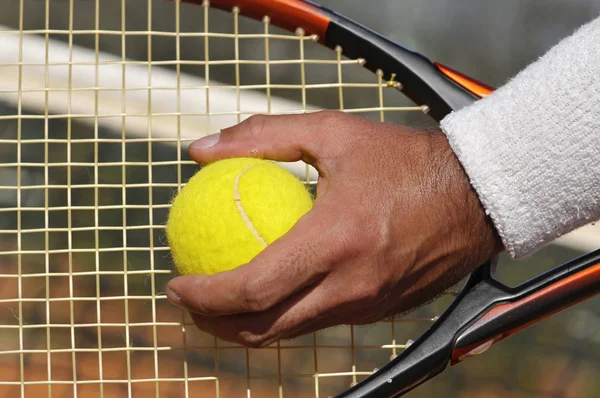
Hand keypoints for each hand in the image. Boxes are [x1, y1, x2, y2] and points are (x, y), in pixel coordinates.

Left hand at [165, 111, 502, 346]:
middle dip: (214, 325)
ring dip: (247, 325)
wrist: (475, 194)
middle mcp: (352, 285)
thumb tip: (201, 150)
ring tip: (222, 300)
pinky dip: (286, 314)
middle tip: (190, 302)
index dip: (204, 296)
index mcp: (336, 241)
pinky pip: (321, 321)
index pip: (253, 288)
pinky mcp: (381, 311)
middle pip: (264, 328)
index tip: (176, 284)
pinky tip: (275, 289)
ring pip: (291, 333)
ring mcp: (369, 306)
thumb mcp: (331, 131)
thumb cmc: (402, 158)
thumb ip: (262, 137)